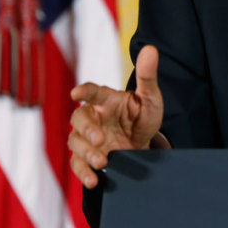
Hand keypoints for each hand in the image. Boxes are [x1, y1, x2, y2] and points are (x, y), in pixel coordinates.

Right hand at [68, 45, 164, 188]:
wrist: (144, 145)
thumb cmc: (143, 117)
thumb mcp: (151, 98)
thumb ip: (148, 76)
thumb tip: (150, 49)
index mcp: (106, 100)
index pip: (93, 92)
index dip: (84, 91)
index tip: (76, 93)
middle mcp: (93, 118)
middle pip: (79, 119)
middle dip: (87, 130)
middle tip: (100, 139)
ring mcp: (87, 139)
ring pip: (76, 143)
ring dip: (86, 153)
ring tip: (102, 161)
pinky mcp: (87, 157)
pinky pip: (78, 165)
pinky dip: (84, 172)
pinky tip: (94, 178)